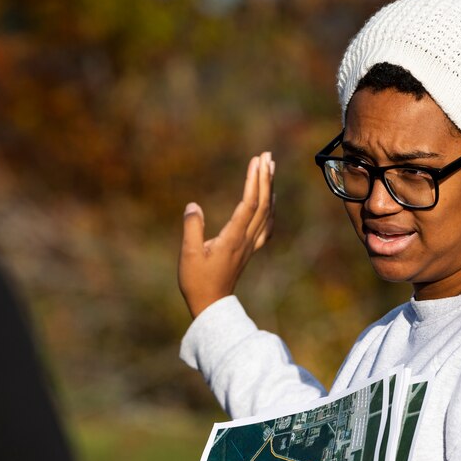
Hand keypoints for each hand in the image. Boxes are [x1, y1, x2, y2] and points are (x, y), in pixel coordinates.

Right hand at [179, 152, 274, 318]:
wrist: (211, 305)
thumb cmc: (197, 281)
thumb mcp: (189, 254)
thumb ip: (192, 228)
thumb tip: (193, 206)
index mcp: (233, 237)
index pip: (249, 203)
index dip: (254, 181)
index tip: (256, 161)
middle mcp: (246, 239)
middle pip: (262, 203)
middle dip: (265, 178)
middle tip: (267, 155)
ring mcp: (250, 245)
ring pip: (266, 212)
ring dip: (269, 189)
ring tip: (270, 169)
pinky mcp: (249, 249)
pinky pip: (266, 225)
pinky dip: (270, 208)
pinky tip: (270, 200)